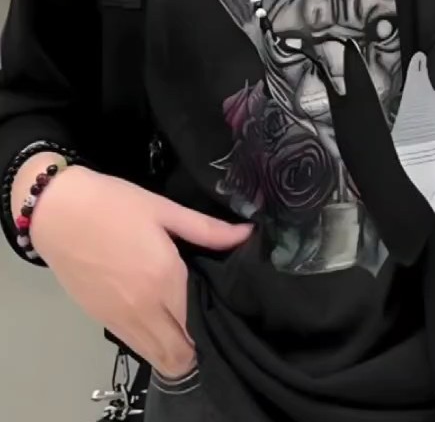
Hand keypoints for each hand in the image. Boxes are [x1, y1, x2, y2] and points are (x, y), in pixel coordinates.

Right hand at [25, 165, 251, 377]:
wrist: (57, 212)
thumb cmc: (114, 204)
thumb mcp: (164, 209)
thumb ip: (207, 229)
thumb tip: (248, 234)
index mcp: (165, 280)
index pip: (201, 325)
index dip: (219, 323)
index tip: (230, 307)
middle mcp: (145, 309)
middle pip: (182, 354)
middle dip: (201, 344)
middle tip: (212, 318)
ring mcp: (121, 321)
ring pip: (159, 359)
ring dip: (178, 351)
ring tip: (189, 322)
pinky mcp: (103, 322)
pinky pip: (138, 348)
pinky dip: (154, 345)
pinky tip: (162, 318)